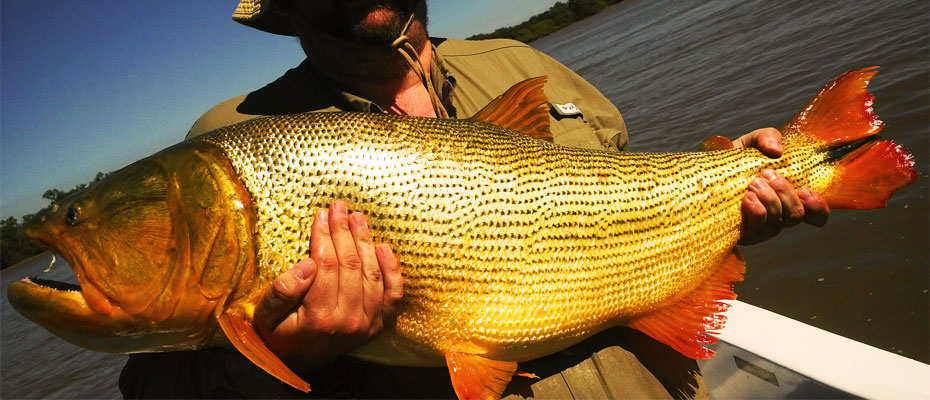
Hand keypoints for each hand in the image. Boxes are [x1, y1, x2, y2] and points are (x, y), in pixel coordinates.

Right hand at [254, 201, 402, 373]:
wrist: (298, 365)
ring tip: (357, 218)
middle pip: (351, 265)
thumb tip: (306, 264)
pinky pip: (392, 294)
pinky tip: (383, 247)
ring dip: (366, 242)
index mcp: (319, 317)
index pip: (326, 265)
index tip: (321, 215)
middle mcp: (349, 321)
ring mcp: (367, 324)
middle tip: (339, 207)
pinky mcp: (378, 325)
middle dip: (344, 231)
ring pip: (372, 274)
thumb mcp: (266, 316)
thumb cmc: (279, 335)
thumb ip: (282, 292)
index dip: (324, 236)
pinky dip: (391, 270)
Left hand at [734, 128, 829, 244]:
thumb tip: (776, 151)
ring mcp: (760, 228)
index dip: (818, 207)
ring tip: (753, 184)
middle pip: (796, 216)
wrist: (702, 175)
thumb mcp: (751, 143)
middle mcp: (777, 216)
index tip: (806, 191)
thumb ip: (767, 137)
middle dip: (784, 194)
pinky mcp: (742, 235)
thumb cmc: (733, 161)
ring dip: (769, 200)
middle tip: (766, 175)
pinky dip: (757, 212)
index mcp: (787, 197)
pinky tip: (747, 199)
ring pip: (778, 224)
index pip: (816, 214)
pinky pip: (757, 231)